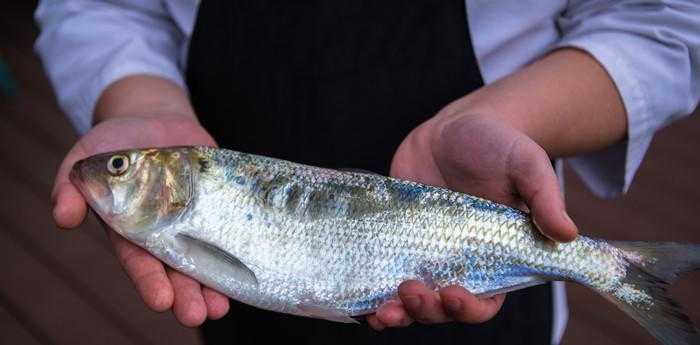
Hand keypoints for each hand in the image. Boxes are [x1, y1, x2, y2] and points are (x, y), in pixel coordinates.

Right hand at [53, 114, 229, 326]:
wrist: (154, 118)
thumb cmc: (113, 145)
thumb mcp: (85, 161)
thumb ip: (70, 188)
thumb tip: (62, 218)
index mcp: (133, 231)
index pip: (141, 263)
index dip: (151, 282)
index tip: (162, 301)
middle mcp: (167, 233)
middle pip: (177, 271)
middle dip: (186, 296)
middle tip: (196, 315)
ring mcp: (196, 220)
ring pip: (207, 259)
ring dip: (214, 286)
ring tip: (220, 308)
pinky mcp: (221, 203)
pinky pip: (233, 229)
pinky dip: (241, 249)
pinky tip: (250, 268)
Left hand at [366, 113, 578, 329]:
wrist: (456, 127)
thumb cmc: (499, 146)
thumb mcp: (526, 164)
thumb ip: (545, 197)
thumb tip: (567, 234)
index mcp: (492, 257)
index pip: (484, 299)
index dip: (468, 307)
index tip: (453, 294)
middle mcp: (455, 263)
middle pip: (440, 307)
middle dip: (425, 310)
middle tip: (410, 291)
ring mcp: (421, 253)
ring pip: (407, 299)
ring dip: (394, 312)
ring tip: (381, 310)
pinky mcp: (393, 238)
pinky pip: (380, 273)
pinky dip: (368, 292)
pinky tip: (358, 301)